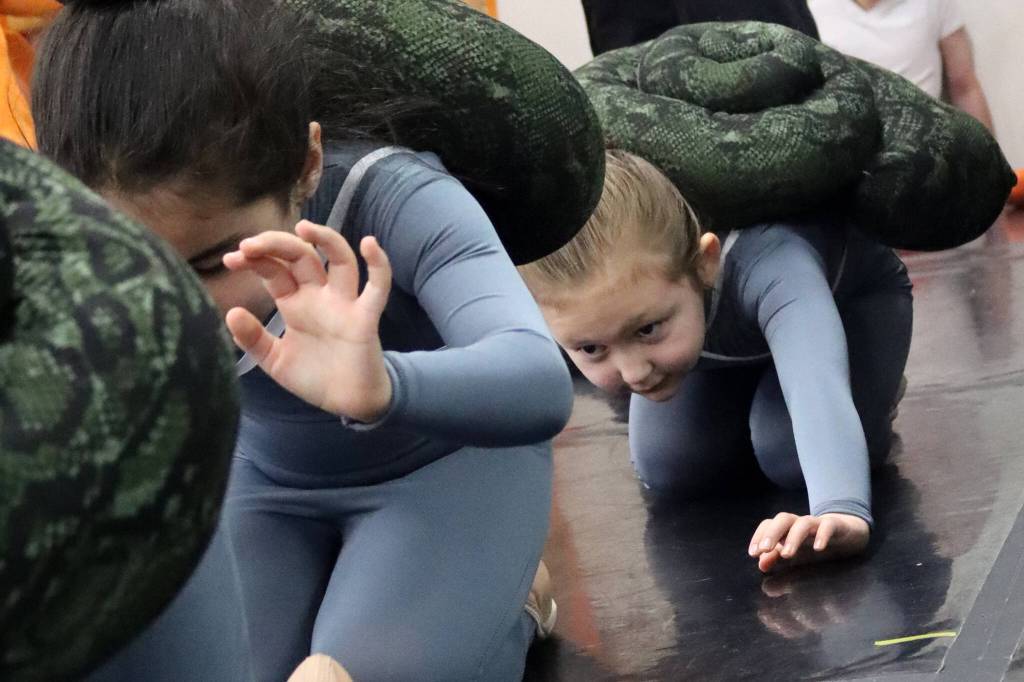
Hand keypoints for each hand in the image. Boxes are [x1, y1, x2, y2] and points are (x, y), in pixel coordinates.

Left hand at [223, 220, 392, 422]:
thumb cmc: (313, 377)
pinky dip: (379, 265)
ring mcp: (344, 304)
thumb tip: (231, 312)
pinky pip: (377, 287)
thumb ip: (254, 339)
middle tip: (250, 244)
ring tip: (303, 228)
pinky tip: (369, 244)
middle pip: (301, 256)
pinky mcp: (366, 317)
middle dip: (276, 244)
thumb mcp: (275, 361)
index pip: (274, 269)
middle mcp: (319, 296)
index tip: (231, 259)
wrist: (346, 403)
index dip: (254, 259)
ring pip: (339, 260)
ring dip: (325, 239)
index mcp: (295, 303)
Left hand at [748, 512, 868, 573]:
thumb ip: (776, 558)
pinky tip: (818, 548)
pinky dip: (822, 535)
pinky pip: (828, 526)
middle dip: (772, 533)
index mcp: (787, 528)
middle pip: (783, 519)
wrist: (847, 533)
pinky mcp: (835, 525)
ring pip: (803, 523)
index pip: (768, 524)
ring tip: (787, 554)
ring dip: (793, 537)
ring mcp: (818, 523)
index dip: (759, 536)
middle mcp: (800, 523)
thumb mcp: (794, 553)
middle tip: (764, 549)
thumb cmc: (814, 543)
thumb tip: (760, 565)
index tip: (753, 553)